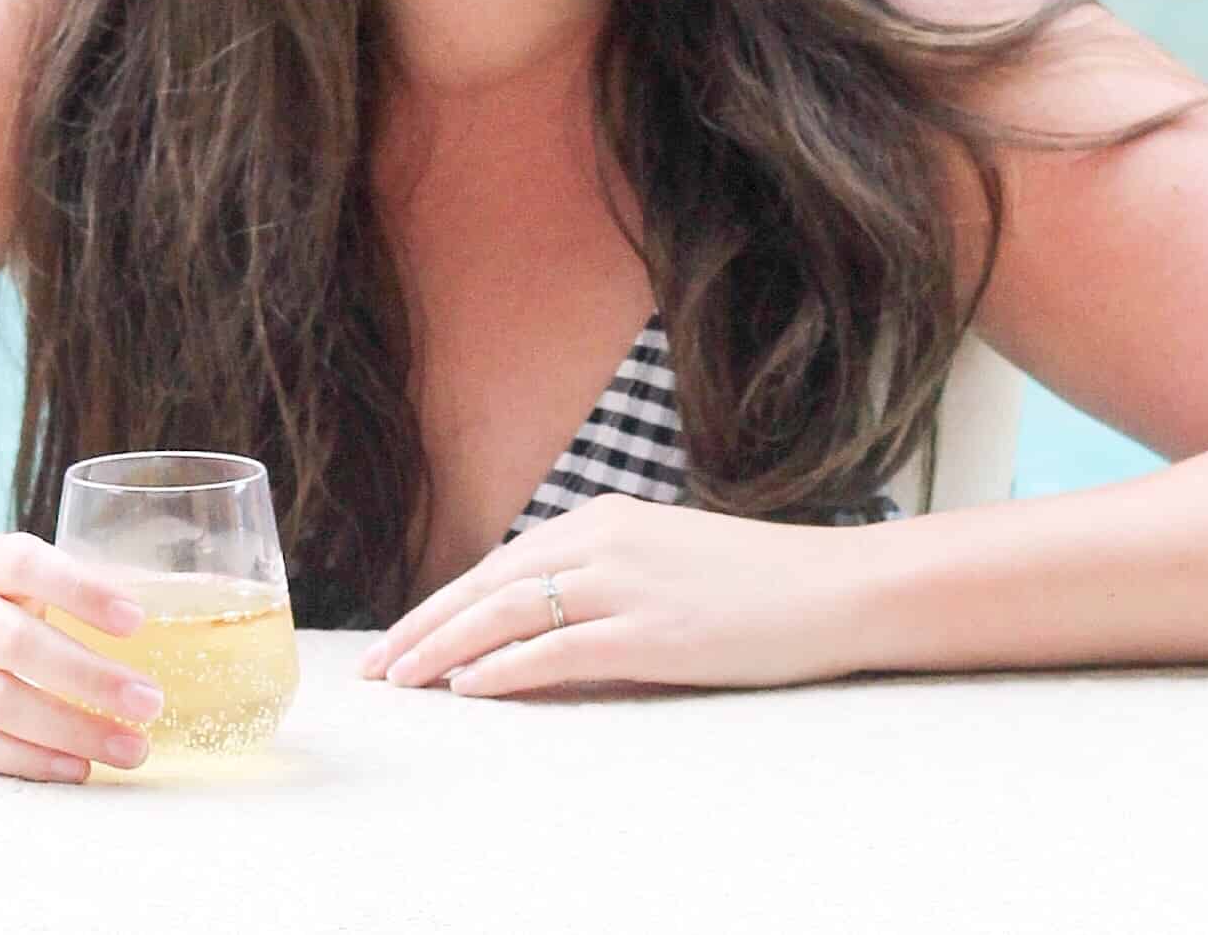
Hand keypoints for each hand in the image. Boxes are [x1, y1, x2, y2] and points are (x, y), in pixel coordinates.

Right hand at [0, 532, 168, 781]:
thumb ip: (51, 582)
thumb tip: (139, 598)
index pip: (28, 567)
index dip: (82, 590)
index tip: (136, 620)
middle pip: (20, 647)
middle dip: (90, 679)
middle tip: (149, 702)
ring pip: (2, 704)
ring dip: (71, 730)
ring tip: (130, 747)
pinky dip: (28, 760)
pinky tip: (76, 768)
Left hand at [361, 498, 880, 699]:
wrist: (832, 586)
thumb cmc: (755, 582)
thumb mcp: (665, 559)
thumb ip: (604, 577)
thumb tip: (541, 620)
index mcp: (604, 519)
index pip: (500, 564)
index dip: (443, 603)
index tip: (399, 638)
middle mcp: (604, 540)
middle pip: (488, 585)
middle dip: (424, 627)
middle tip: (375, 667)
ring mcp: (626, 584)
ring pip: (509, 613)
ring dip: (446, 648)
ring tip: (403, 681)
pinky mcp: (649, 633)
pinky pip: (558, 650)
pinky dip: (505, 668)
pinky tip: (469, 688)